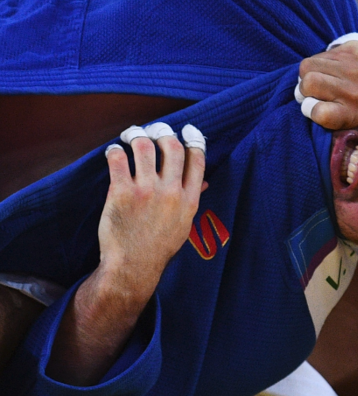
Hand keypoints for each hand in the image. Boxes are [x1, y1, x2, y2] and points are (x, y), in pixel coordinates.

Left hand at [46, 124, 205, 385]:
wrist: (133, 266)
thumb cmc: (159, 245)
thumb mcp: (183, 223)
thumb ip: (191, 197)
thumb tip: (205, 180)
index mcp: (189, 199)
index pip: (197, 159)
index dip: (194, 139)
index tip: (188, 129)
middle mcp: (170, 192)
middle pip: (171, 146)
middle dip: (162, 131)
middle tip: (153, 130)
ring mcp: (146, 192)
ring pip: (144, 146)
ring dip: (137, 135)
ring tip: (131, 136)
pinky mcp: (121, 193)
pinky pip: (118, 159)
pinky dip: (115, 151)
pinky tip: (114, 153)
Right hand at [297, 36, 357, 129]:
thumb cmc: (356, 103)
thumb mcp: (345, 120)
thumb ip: (322, 115)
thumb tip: (302, 98)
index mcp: (352, 114)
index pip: (320, 113)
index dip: (311, 110)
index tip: (317, 109)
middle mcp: (355, 90)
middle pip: (308, 84)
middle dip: (304, 89)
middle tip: (313, 92)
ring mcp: (354, 67)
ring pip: (307, 66)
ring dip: (308, 74)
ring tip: (321, 78)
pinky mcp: (351, 49)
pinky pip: (317, 55)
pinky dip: (318, 63)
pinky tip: (330, 68)